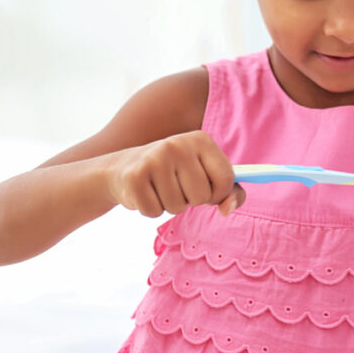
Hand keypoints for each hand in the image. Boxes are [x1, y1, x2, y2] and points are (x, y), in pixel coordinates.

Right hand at [104, 130, 245, 217]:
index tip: (206, 189)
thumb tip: (227, 209)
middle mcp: (178, 144)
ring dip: (169, 205)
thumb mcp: (205, 174)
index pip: (225, 179)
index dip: (218, 194)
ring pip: (177, 207)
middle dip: (191, 200)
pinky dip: (151, 209)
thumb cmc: (174, 173)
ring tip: (159, 187)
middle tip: (176, 186)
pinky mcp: (134, 176)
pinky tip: (145, 192)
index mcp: (201, 140)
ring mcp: (155, 158)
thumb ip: (228, 191)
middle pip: (201, 196)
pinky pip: (154, 212)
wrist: (124, 167)